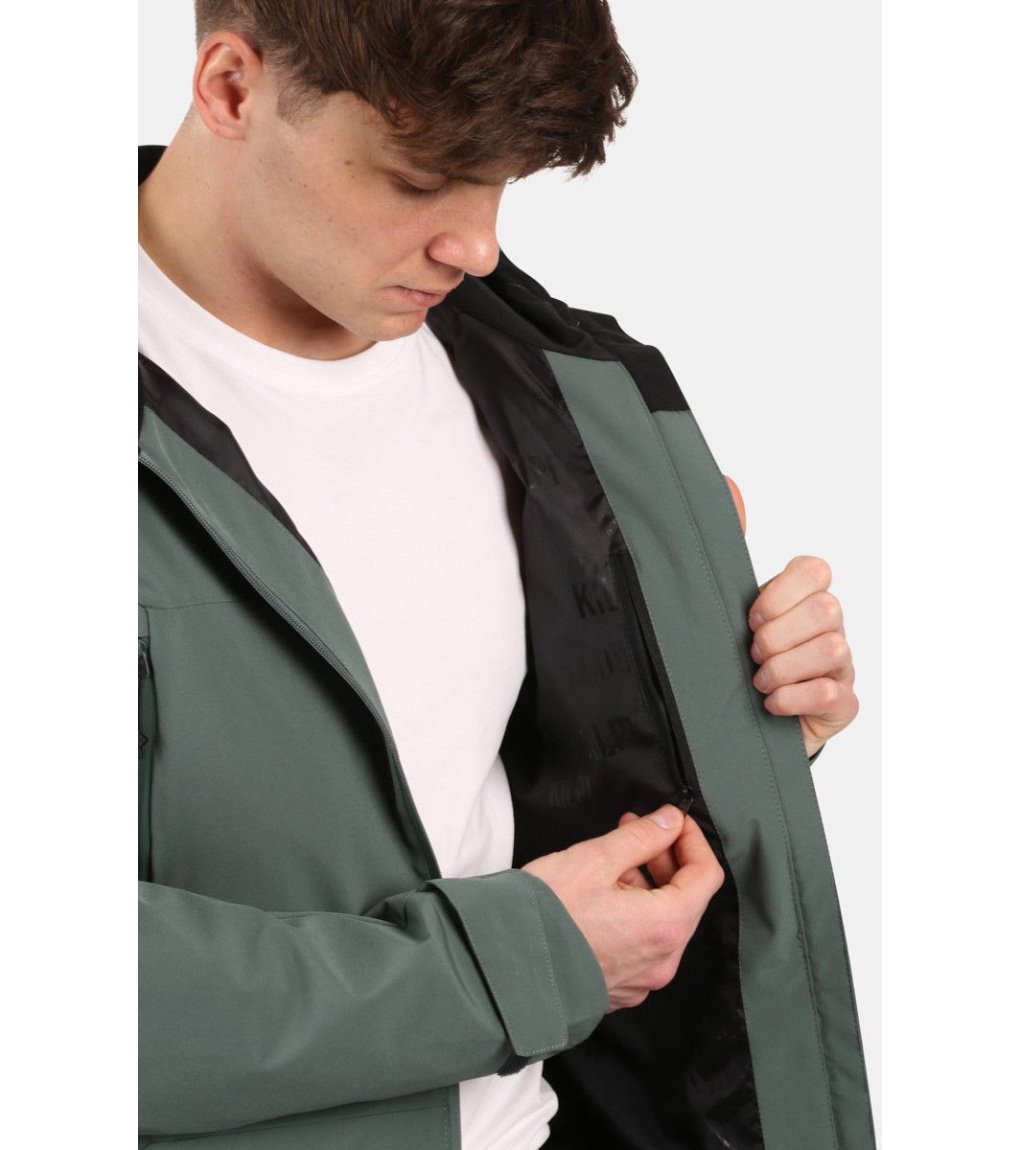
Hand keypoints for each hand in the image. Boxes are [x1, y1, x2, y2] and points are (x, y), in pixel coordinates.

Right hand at [522, 805, 724, 1010]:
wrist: (504, 970)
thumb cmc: (544, 918)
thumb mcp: (594, 859)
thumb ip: (642, 837)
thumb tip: (670, 821)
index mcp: (665, 926)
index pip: (706, 875)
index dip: (692, 839)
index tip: (673, 820)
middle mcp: (662, 960)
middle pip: (686, 899)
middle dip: (665, 857)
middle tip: (637, 829)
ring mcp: (642, 979)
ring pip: (662, 921)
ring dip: (646, 884)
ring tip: (610, 861)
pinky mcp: (620, 988)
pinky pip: (642, 944)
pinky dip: (633, 914)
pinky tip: (602, 896)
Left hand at [746, 554, 858, 757]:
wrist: (750, 721)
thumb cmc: (744, 662)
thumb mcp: (732, 617)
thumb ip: (731, 570)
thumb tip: (726, 499)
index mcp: (805, 600)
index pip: (815, 570)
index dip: (781, 593)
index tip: (752, 618)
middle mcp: (831, 628)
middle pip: (826, 609)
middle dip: (779, 635)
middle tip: (754, 653)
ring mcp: (842, 666)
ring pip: (831, 649)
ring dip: (783, 668)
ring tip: (760, 681)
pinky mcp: (845, 705)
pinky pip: (831, 693)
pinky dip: (792, 699)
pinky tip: (772, 703)